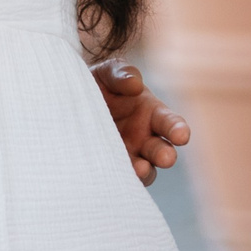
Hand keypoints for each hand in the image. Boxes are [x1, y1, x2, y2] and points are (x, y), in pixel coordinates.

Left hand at [94, 60, 189, 185]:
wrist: (68, 101)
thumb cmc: (98, 84)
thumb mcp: (107, 73)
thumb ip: (122, 74)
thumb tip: (135, 84)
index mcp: (151, 113)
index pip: (170, 122)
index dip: (178, 129)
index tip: (182, 135)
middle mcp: (144, 138)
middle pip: (161, 150)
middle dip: (165, 155)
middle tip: (166, 157)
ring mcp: (129, 155)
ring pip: (145, 170)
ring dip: (145, 171)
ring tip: (140, 169)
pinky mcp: (110, 167)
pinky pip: (120, 177)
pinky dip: (121, 177)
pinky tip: (116, 175)